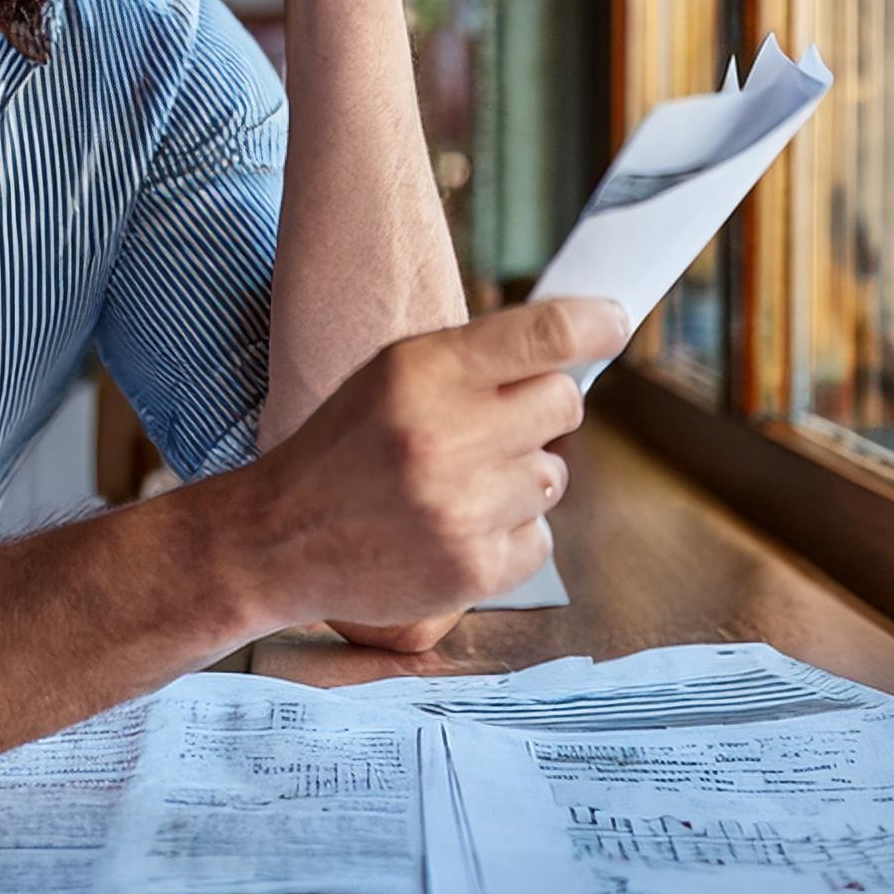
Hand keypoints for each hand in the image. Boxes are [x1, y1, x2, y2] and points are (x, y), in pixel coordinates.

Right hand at [246, 299, 630, 631]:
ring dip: (519, 477)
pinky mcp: (474, 569)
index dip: (597, 324)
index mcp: (422, 372)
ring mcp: (463, 509)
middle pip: (562, 403)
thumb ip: (474, 360)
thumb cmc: (346, 445)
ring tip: (457, 484)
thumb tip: (576, 350)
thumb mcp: (392, 375)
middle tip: (494, 424)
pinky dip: (510, 534)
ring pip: (553, 475)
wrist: (279, 538)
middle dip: (539, 409)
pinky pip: (542, 538)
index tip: (614, 324)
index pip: (546, 335)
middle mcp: (446, 437)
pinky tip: (457, 528)